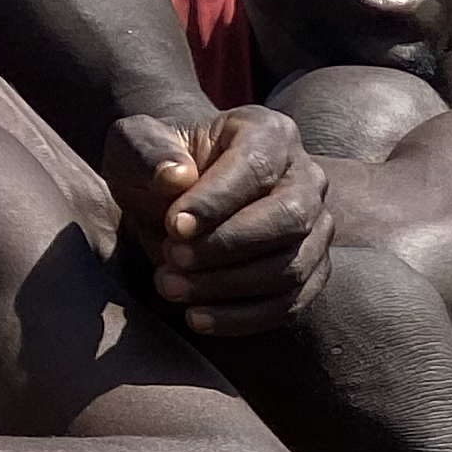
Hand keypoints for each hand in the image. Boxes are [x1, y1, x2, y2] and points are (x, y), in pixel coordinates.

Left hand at [104, 107, 333, 335]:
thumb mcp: (134, 146)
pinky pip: (291, 304)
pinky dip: (244, 318)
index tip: (172, 227)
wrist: (176, 202)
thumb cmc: (157, 167)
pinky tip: (197, 318)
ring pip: (292, 267)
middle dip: (228, 246)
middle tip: (171, 260)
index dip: (217, 201)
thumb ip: (146, 150)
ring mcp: (318, 229)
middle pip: (289, 219)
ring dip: (229, 286)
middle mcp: (307, 178)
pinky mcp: (313, 272)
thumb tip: (176, 175)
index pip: (256, 167)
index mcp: (270, 132)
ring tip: (171, 288)